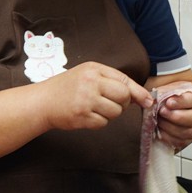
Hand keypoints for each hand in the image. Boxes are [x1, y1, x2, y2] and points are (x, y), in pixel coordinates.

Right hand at [38, 61, 152, 130]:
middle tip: (111, 103)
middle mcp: (90, 83)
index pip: (124, 80)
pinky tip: (88, 115)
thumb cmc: (68, 88)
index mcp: (94, 69)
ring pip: (115, 112)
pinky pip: (103, 123)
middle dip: (123, 103)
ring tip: (96, 108)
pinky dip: (99, 122)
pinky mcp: (81, 117)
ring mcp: (85, 100)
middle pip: (123, 96)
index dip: (138, 92)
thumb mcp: (88, 75)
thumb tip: (142, 96)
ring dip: (110, 114)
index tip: (148, 101)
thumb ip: (112, 81)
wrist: (43, 101)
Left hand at [156, 89, 191, 151]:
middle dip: (174, 116)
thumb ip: (165, 93)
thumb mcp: (168, 91)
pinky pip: (178, 142)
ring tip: (158, 120)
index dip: (180, 102)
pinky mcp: (186, 141)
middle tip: (161, 112)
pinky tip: (159, 130)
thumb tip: (156, 98)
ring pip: (185, 132)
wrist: (170, 111)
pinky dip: (167, 137)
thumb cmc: (170, 100)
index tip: (168, 102)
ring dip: (169, 127)